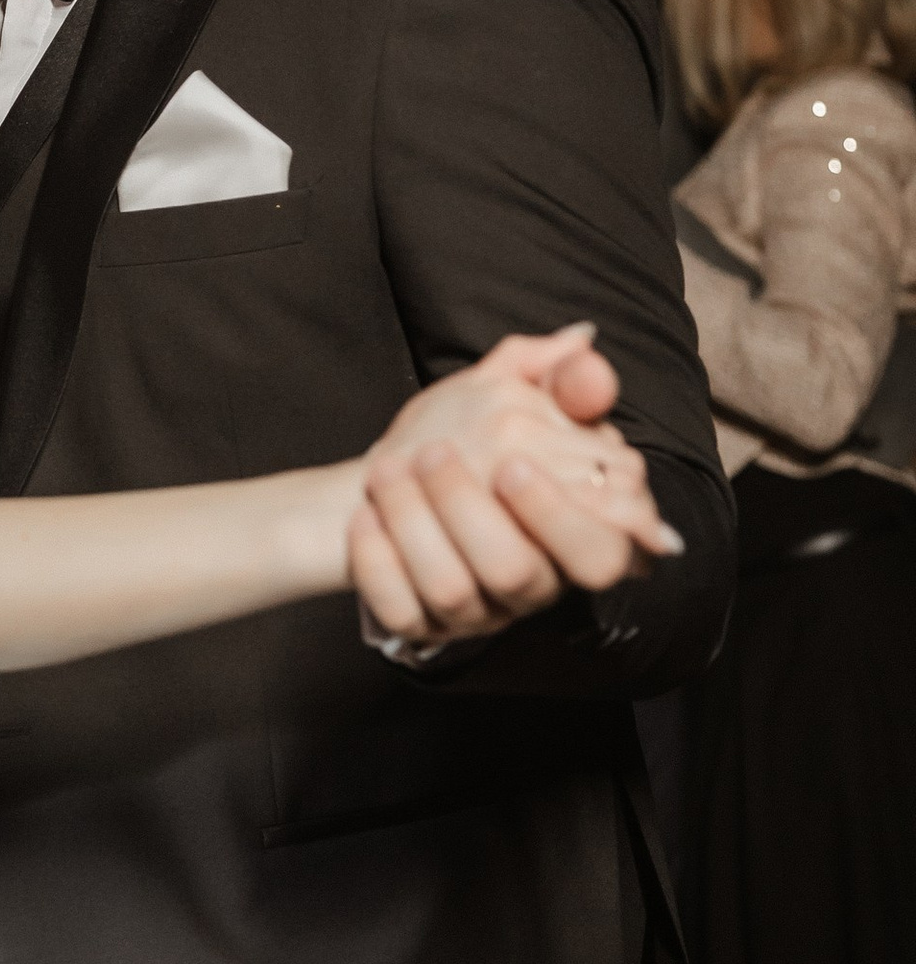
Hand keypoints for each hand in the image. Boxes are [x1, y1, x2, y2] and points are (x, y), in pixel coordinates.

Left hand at [350, 327, 681, 648]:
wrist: (382, 479)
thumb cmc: (463, 440)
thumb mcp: (506, 398)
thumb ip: (549, 375)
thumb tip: (583, 341)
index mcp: (566, 534)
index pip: (599, 551)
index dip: (560, 514)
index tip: (513, 462)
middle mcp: (527, 581)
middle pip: (518, 573)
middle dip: (472, 512)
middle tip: (435, 455)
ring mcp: (473, 609)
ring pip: (452, 591)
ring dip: (412, 522)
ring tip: (386, 468)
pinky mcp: (418, 622)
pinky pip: (399, 610)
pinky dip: (376, 561)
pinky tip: (364, 516)